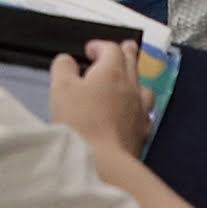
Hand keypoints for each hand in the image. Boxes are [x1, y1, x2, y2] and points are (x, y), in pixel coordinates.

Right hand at [48, 38, 150, 159]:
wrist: (103, 161)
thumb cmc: (80, 122)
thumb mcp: (61, 88)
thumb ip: (63, 68)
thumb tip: (67, 60)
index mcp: (111, 72)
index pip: (111, 49)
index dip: (100, 46)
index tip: (89, 50)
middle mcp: (131, 87)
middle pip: (132, 62)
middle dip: (125, 53)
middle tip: (123, 49)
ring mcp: (140, 110)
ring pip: (143, 87)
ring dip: (135, 80)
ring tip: (128, 82)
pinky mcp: (143, 132)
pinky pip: (145, 113)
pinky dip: (138, 107)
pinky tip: (133, 113)